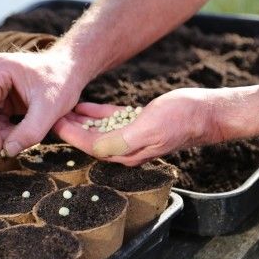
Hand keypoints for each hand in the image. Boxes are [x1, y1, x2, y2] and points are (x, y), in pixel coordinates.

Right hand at [0, 49, 84, 155]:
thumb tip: (8, 151)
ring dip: (0, 133)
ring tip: (22, 138)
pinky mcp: (0, 94)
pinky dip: (4, 129)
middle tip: (11, 148)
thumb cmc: (63, 81)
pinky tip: (21, 132)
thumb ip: (30, 131)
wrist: (71, 69)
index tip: (2, 149)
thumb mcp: (50, 109)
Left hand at [53, 88, 220, 165]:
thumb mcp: (150, 128)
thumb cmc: (182, 120)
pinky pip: (110, 121)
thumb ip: (122, 141)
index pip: (91, 146)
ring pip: (97, 130)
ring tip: (62, 109)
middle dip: (70, 130)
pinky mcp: (137, 124)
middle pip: (90, 140)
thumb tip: (96, 149)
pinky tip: (83, 106)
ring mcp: (132, 136)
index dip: (70, 136)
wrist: (207, 113)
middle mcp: (126, 149)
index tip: (54, 124)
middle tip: (51, 115)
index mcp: (126, 153)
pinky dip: (95, 114)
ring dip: (79, 121)